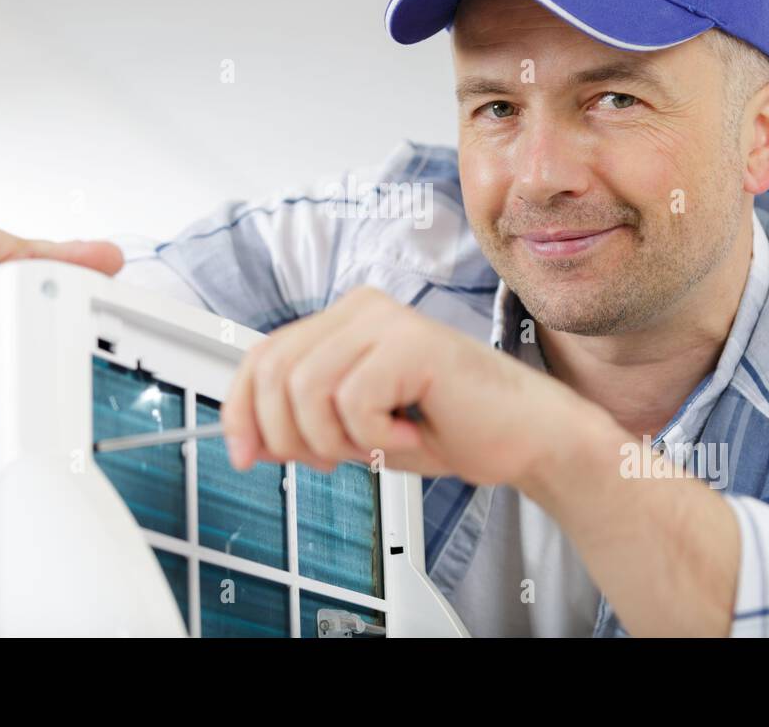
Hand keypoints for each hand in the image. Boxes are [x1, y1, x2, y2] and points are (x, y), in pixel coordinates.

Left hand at [219, 285, 588, 485]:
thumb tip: (249, 438)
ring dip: (334, 439)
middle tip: (333, 460)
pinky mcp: (411, 342)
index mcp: (344, 320)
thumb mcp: (358, 431)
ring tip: (379, 444)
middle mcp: (361, 308)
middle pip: (273, 372)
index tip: (245, 455)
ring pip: (306, 388)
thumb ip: (304, 424)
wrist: (528, 438)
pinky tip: (410, 432)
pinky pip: (352, 401)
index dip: (241, 409)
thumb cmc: (454, 429)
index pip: (262, 356)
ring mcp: (387, 320)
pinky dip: (375, 436)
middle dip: (287, 435)